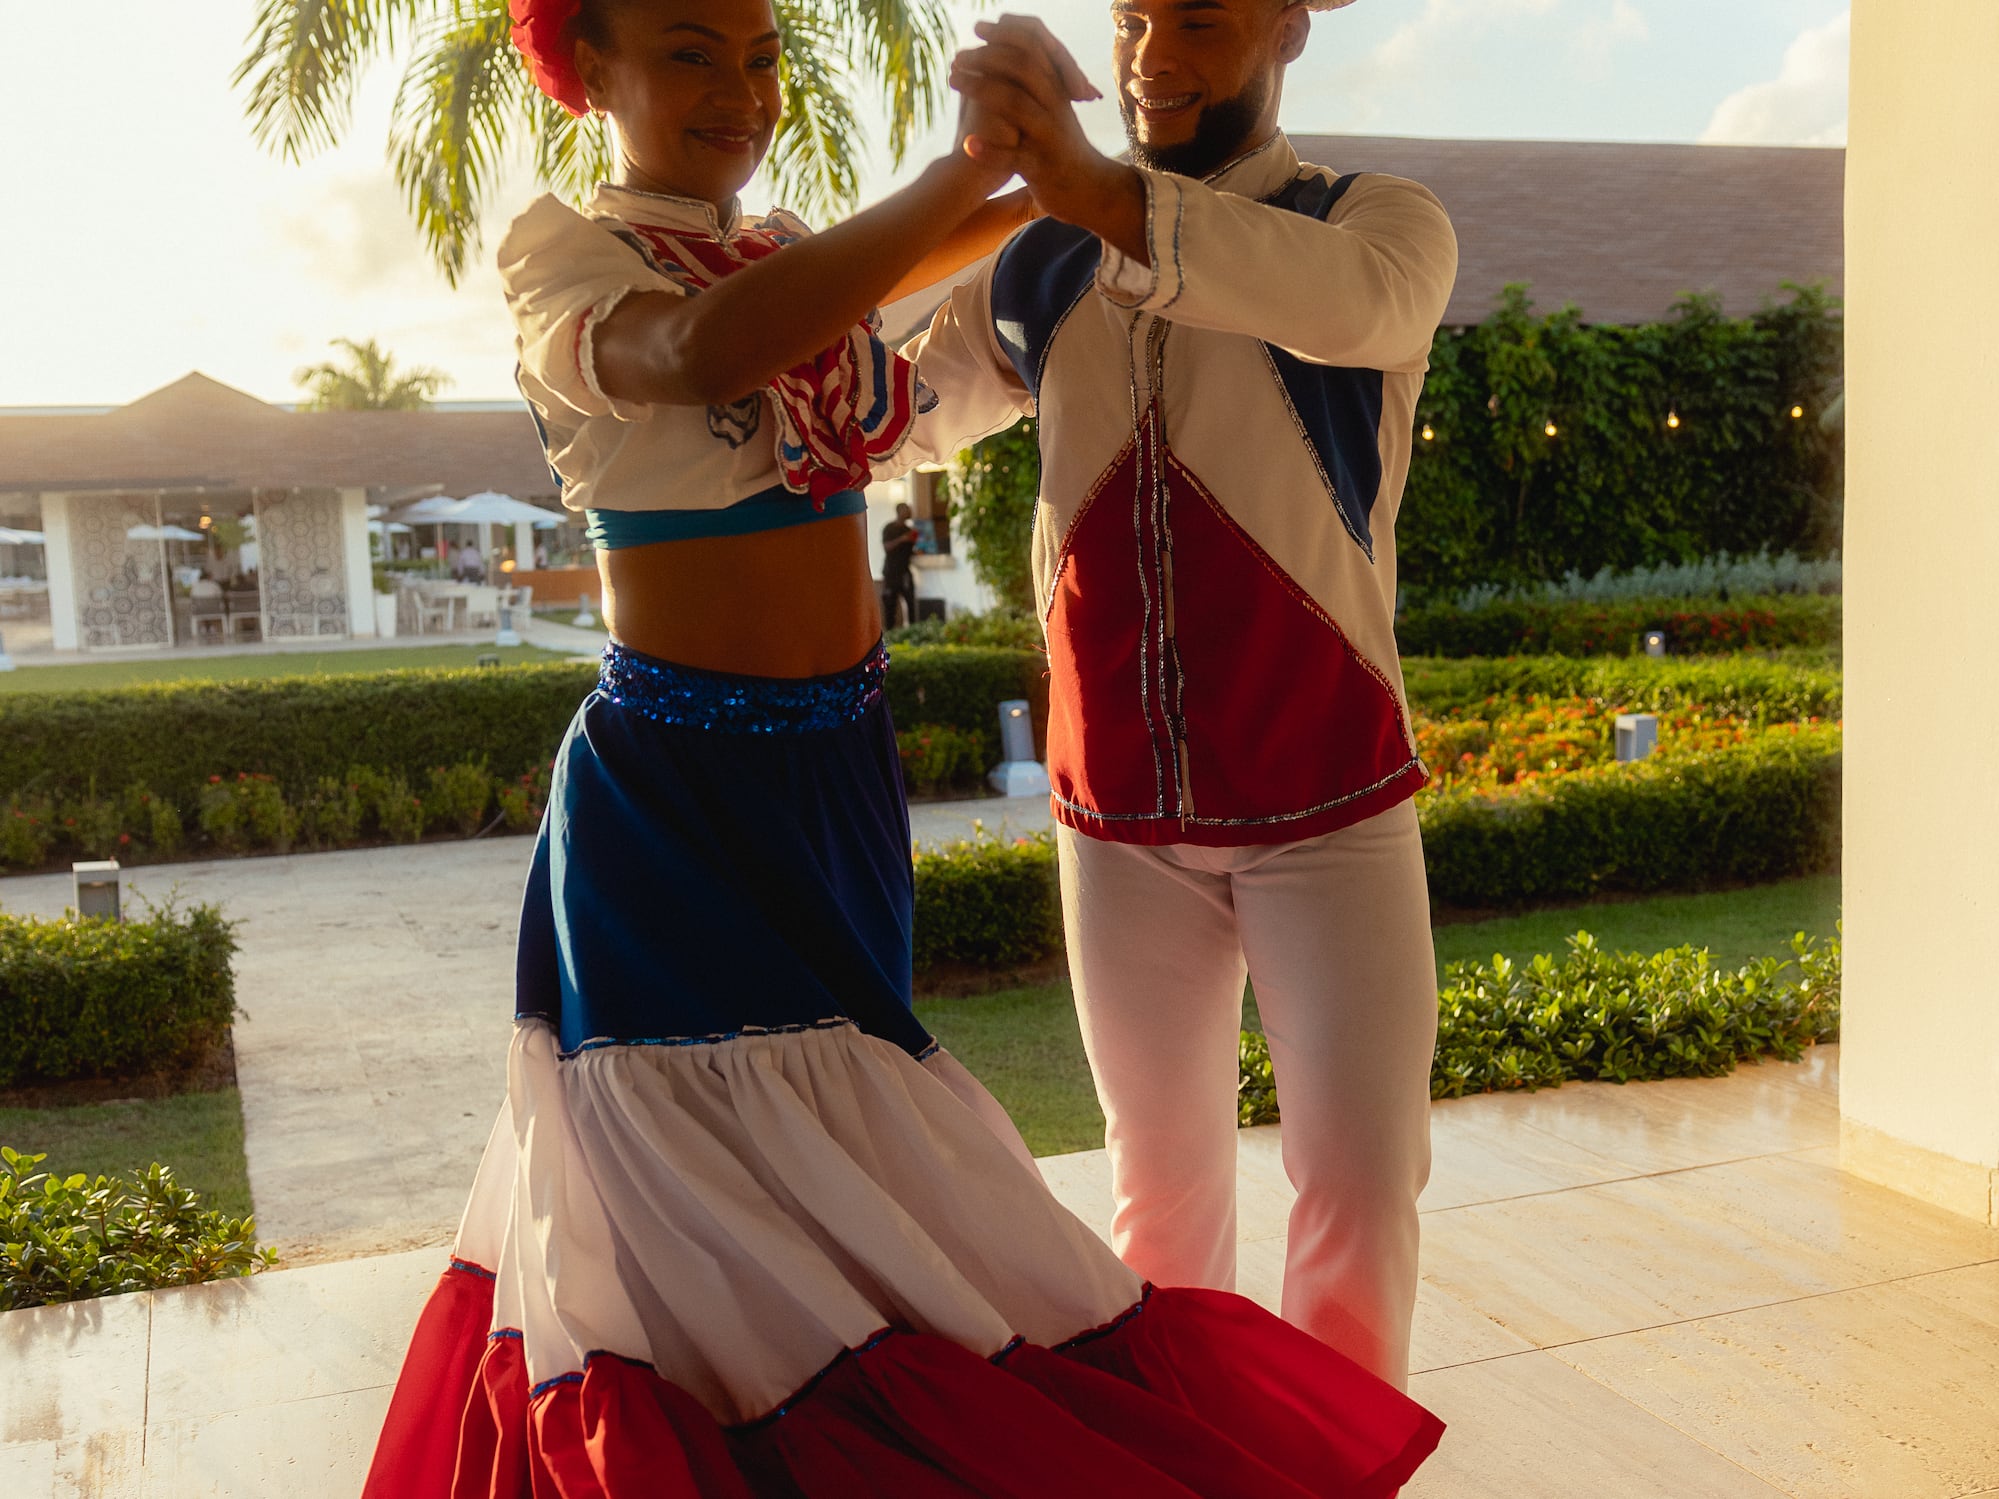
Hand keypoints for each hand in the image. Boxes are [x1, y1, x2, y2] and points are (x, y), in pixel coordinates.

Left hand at [949, 15, 1124, 228]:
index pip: (1035, 48)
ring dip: (981, 88)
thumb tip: (1002, 48)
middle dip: (987, 56)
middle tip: (959, 55)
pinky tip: (967, 145)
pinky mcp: (1042, 169)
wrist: (1088, 190)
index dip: (1006, 34)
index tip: (979, 29)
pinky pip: (1015, 157)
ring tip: (952, 79)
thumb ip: (1031, 82)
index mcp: (1056, 90)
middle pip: (1024, 69)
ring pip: (1017, 106)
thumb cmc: (1058, 146)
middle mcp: (1055, 107)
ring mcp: (1049, 138)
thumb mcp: (1050, 108)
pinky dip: (990, 152)